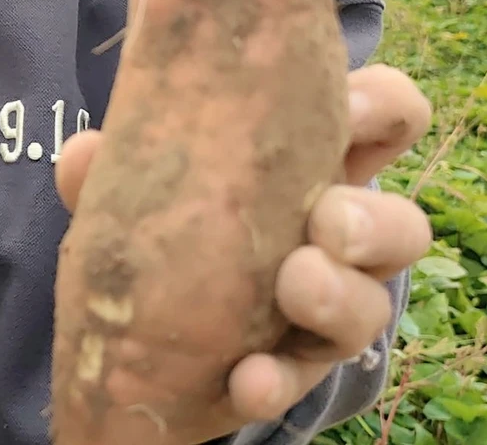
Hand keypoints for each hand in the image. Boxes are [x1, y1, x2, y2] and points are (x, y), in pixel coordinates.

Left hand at [55, 63, 432, 442]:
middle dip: (371, 221)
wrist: (146, 306)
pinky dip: (273, 379)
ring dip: (336, 298)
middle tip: (326, 220)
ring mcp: (325, 303)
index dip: (382, 107)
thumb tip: (85, 153)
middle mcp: (336, 229)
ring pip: (373, 304)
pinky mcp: (294, 362)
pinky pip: (302, 376)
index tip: (347, 108)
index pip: (385, 115)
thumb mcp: (140, 173)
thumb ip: (116, 161)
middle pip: (401, 223)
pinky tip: (245, 379)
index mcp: (314, 156)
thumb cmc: (166, 203)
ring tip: (294, 286)